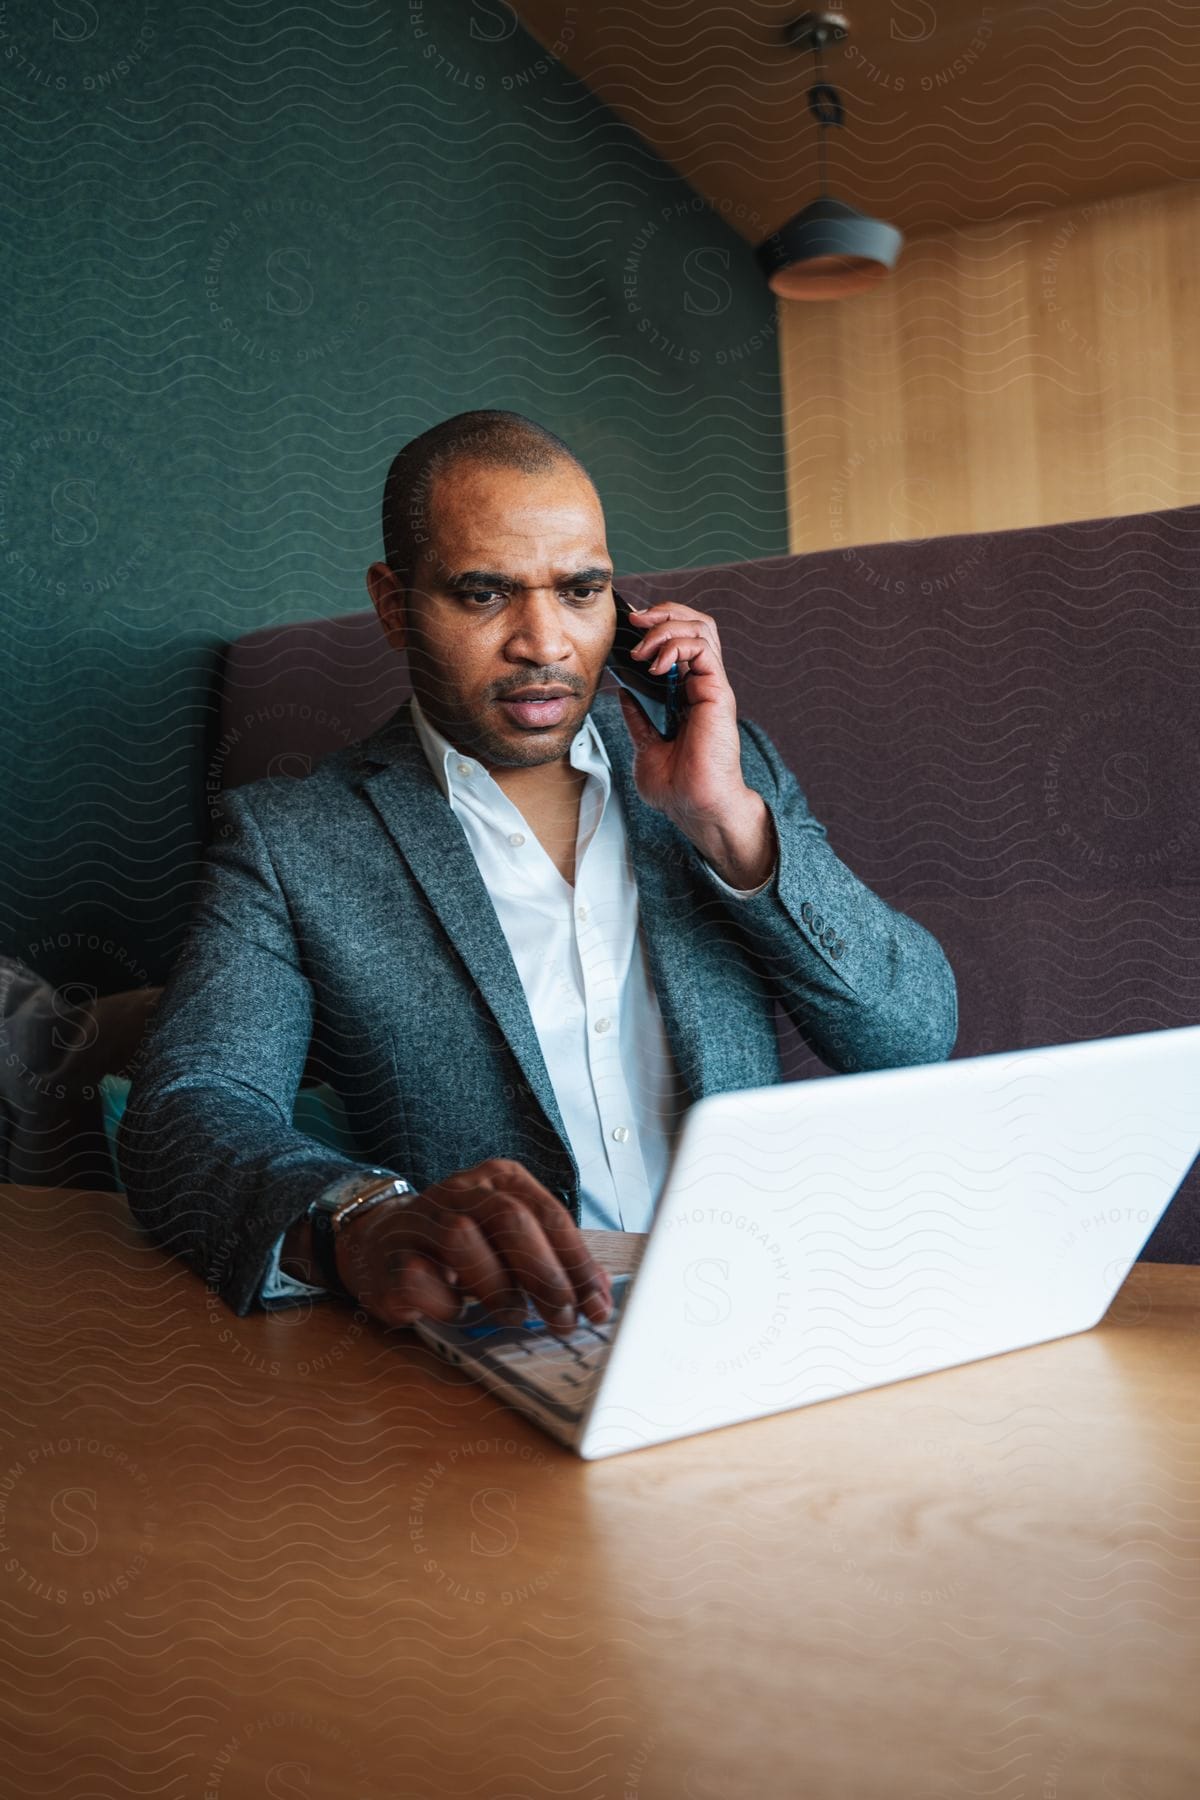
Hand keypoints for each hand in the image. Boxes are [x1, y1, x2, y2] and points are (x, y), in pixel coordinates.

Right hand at [333, 1157, 612, 1335]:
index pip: (550, 1214)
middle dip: (545, 1274)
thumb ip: (555, 1260)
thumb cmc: (460, 1246)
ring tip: (513, 1317)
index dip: (577, 1263)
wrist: (380, 1244)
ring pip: (463, 1237)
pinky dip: (448, 1303)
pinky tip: (458, 1311)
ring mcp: (422, 1220)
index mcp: (499, 1179)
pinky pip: (422, 1278)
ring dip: (497, 1285)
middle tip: (563, 1319)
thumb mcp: (510, 1242)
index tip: (597, 1306)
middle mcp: (461, 1190)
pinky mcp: (391, 1258)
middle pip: (511, 1219)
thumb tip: (601, 1294)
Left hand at [617, 601, 773, 887]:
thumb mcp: (645, 746)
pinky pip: (702, 649)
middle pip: (696, 624)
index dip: (657, 626)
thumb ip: (638, 718)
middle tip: (634, 622)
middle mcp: (703, 685)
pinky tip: (655, 666)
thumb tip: (623, 693)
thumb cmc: (677, 787)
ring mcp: (712, 686)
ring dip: (666, 627)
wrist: (694, 807)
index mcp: (688, 694)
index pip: (682, 640)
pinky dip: (675, 646)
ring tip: (641, 649)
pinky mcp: (717, 692)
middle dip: (663, 613)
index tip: (628, 631)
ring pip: (701, 628)